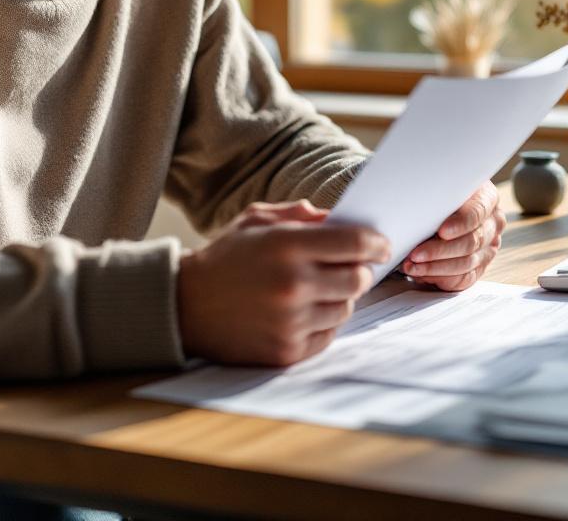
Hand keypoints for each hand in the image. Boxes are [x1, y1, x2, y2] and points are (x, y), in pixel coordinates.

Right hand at [177, 199, 390, 366]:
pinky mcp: (288, 351)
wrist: (185, 305)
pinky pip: (328, 334)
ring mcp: (292, 321)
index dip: (375, 242)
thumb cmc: (225, 257)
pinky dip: (324, 321)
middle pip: (359, 279)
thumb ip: (299, 216)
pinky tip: (304, 310)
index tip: (381, 244)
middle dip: (360, 270)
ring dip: (340, 297)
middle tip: (350, 266)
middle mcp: (293, 284)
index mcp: (286, 246)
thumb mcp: (255, 220)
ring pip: (346, 308)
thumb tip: (339, 220)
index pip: (354, 242)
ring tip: (318, 288)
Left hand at [401, 181, 505, 290]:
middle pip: (471, 242)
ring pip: (466, 264)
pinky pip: (463, 279)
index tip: (441, 231)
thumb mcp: (440, 185)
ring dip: (435, 268)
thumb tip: (416, 205)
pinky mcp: (479, 266)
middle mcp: (493, 224)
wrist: (443, 203)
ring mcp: (489, 247)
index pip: (477, 213)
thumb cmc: (438, 191)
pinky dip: (439, 278)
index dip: (460, 224)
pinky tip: (421, 274)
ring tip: (412, 266)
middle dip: (439, 251)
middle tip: (415, 254)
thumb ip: (436, 193)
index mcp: (487, 199)